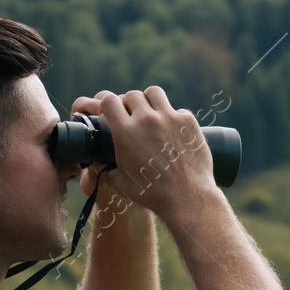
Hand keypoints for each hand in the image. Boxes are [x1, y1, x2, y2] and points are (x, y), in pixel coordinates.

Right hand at [70, 87, 217, 219]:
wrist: (187, 197)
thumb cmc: (152, 193)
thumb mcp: (121, 182)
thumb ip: (107, 169)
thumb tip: (101, 165)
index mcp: (125, 132)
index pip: (108, 100)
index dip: (106, 102)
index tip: (108, 109)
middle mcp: (146, 120)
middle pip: (132, 94)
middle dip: (129, 103)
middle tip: (132, 115)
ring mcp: (169, 118)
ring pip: (154, 92)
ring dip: (150, 101)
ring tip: (151, 113)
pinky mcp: (188, 122)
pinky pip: (177, 109)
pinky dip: (174, 116)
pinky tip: (174, 129)